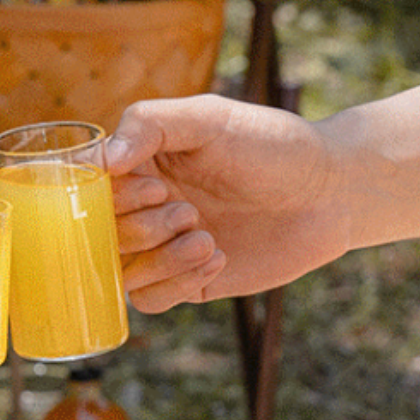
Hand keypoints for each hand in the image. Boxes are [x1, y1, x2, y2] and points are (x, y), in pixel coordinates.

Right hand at [107, 95, 349, 311]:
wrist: (329, 191)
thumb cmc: (270, 144)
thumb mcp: (209, 118)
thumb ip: (150, 124)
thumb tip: (103, 161)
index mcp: (140, 165)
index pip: (90, 191)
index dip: (111, 198)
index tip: (155, 187)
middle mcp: (144, 209)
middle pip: (101, 237)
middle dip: (140, 229)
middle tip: (187, 211)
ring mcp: (163, 249)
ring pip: (122, 274)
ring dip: (159, 259)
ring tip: (204, 237)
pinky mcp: (188, 283)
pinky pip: (152, 300)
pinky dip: (176, 282)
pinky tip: (217, 257)